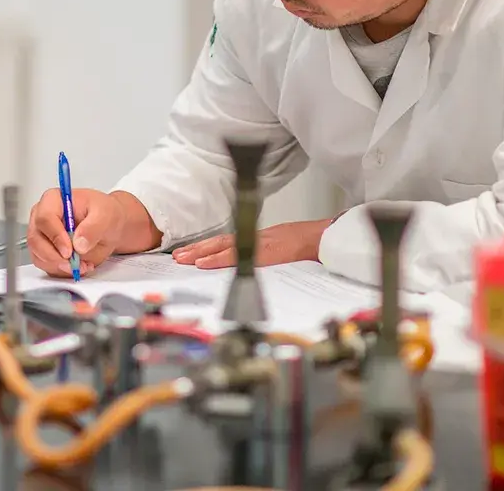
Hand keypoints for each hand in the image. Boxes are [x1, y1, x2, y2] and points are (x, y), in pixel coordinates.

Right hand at [27, 187, 127, 277]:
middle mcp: (42, 217)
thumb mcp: (105, 214)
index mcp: (53, 200)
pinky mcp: (45, 252)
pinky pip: (47, 266)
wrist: (108, 226)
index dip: (55, 237)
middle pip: (36, 240)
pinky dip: (62, 271)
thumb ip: (93, 227)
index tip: (69, 251)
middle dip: (55, 257)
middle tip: (74, 265)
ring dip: (60, 266)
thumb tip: (79, 243)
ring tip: (82, 264)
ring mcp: (42, 236)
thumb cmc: (103, 213)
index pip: (44, 218)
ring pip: (39, 256)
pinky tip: (78, 266)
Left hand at [172, 218, 334, 269]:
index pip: (228, 243)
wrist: (325, 238)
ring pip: (224, 247)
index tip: (190, 253)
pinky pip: (238, 256)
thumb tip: (252, 265)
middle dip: (198, 250)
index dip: (208, 248)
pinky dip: (220, 260)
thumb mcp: (284, 248)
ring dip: (202, 254)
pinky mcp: (264, 252)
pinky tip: (205, 264)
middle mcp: (256, 239)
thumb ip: (267, 254)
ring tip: (184, 260)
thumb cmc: (308, 245)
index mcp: (259, 240)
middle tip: (177, 257)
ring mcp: (259, 244)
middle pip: (221, 243)